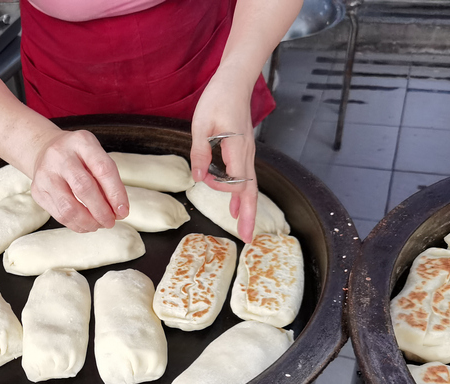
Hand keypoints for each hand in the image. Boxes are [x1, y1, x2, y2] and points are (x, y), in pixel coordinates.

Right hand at [30, 129, 128, 232]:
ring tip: (98, 225)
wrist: (44, 150)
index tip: (123, 211)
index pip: (103, 169)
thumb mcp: (94, 156)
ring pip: (68, 207)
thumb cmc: (77, 157)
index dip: (116, 193)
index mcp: (81, 142)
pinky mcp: (37, 191)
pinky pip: (59, 215)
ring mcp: (45, 173)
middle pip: (84, 188)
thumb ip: (106, 180)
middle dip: (101, 211)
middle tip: (111, 222)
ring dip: (88, 222)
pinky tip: (86, 225)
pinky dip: (76, 225)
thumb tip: (118, 211)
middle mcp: (60, 155)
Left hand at [190, 67, 257, 242]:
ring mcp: (248, 152)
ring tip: (243, 229)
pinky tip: (235, 206)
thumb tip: (199, 178)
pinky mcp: (244, 151)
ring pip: (250, 186)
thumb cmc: (218, 98)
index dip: (224, 188)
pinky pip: (246, 177)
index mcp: (237, 146)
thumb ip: (200, 152)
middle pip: (250, 190)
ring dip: (247, 208)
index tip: (206, 180)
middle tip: (247, 238)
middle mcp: (247, 153)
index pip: (237, 179)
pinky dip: (242, 194)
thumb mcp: (201, 124)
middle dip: (249, 215)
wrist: (236, 80)